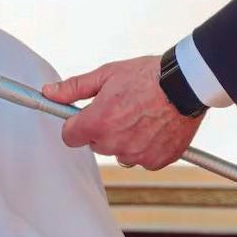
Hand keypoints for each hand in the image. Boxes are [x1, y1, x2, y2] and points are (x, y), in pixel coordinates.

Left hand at [42, 56, 203, 169]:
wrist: (186, 83)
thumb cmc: (147, 76)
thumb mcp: (105, 75)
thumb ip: (74, 88)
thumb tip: (50, 93)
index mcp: (97, 123)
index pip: (69, 137)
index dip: (76, 125)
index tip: (85, 117)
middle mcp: (114, 143)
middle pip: (95, 144)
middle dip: (102, 130)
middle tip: (121, 109)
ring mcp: (137, 154)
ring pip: (119, 152)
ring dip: (125, 140)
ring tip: (141, 116)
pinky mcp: (157, 161)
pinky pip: (142, 159)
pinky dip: (146, 147)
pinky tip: (155, 127)